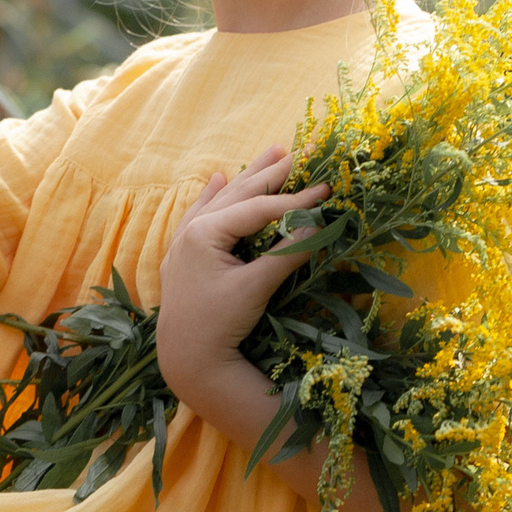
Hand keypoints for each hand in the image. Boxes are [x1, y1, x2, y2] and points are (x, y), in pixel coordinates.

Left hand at [153, 145, 329, 403]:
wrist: (187, 359)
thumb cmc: (219, 324)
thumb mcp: (256, 288)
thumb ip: (287, 253)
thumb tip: (319, 223)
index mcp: (205, 233)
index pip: (259, 208)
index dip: (295, 198)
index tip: (326, 188)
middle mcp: (191, 230)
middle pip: (240, 194)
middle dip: (273, 173)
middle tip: (303, 152)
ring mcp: (185, 242)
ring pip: (223, 200)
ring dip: (248, 177)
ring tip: (272, 151)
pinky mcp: (184, 256)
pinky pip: (201, 215)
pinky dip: (213, 196)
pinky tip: (218, 179)